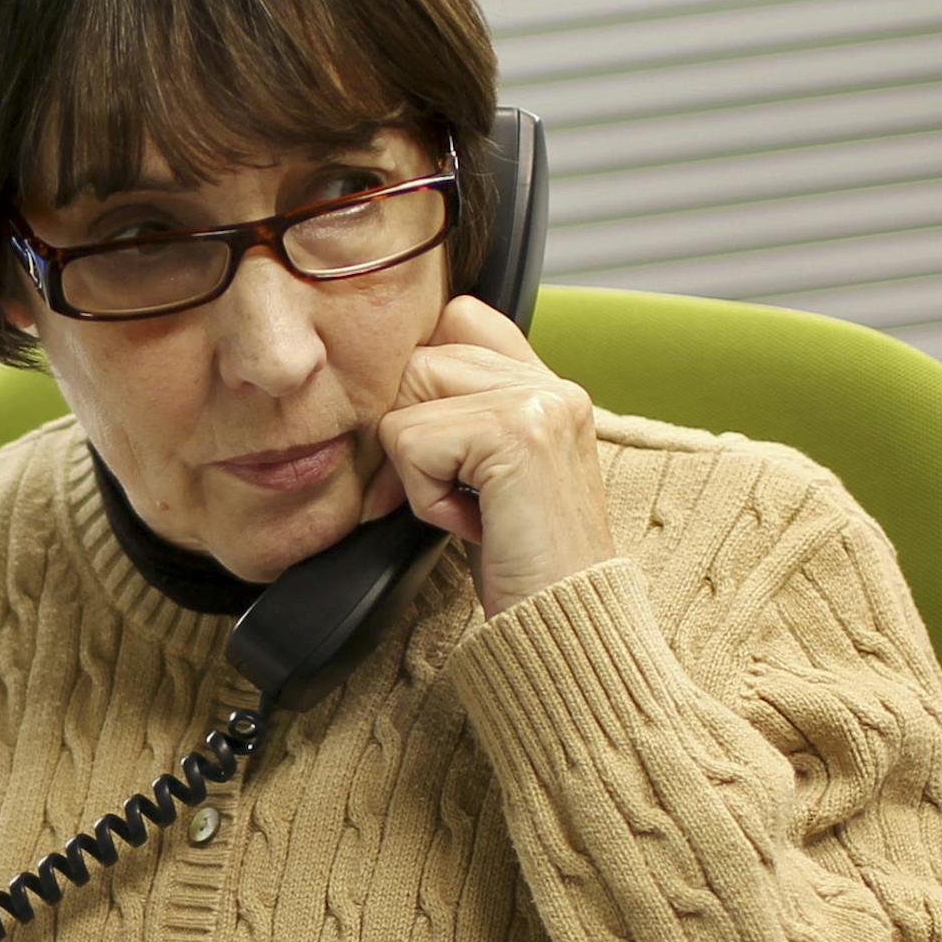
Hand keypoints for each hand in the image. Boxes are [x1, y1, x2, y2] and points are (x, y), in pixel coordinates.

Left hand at [359, 294, 615, 618]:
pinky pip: (412, 442)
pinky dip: (425, 496)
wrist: (563, 623)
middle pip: (416, 361)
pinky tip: (472, 523)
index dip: (425, 378)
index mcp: (548, 387)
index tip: (439, 452)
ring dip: (417, 470)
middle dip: (411, 436)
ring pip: (407, 400)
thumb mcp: (487, 478)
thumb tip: (378, 396)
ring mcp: (539, 403)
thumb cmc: (519, 561)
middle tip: (454, 496)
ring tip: (470, 508)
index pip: (458, 318)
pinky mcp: (516, 432)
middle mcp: (551, 384)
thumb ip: (460, 418)